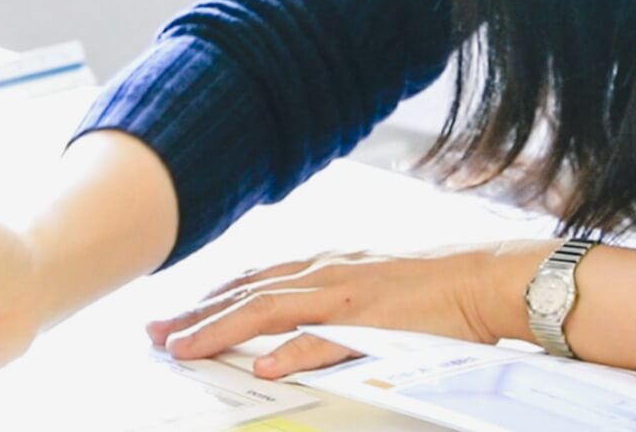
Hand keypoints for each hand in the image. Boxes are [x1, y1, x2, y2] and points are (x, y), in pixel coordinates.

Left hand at [147, 240, 557, 378]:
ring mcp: (349, 297)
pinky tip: (267, 367)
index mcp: (326, 267)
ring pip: (273, 310)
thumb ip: (328, 295)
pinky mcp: (376, 322)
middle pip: (250, 292)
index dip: (212, 297)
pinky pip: (330, 340)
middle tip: (155, 332)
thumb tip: (291, 323)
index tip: (176, 314)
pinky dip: (296, 351)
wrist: (479, 276)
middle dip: (199, 313)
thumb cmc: (427, 283)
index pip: (256, 279)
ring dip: (225, 328)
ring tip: (185, 346)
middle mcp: (328, 275)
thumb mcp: (368, 281)